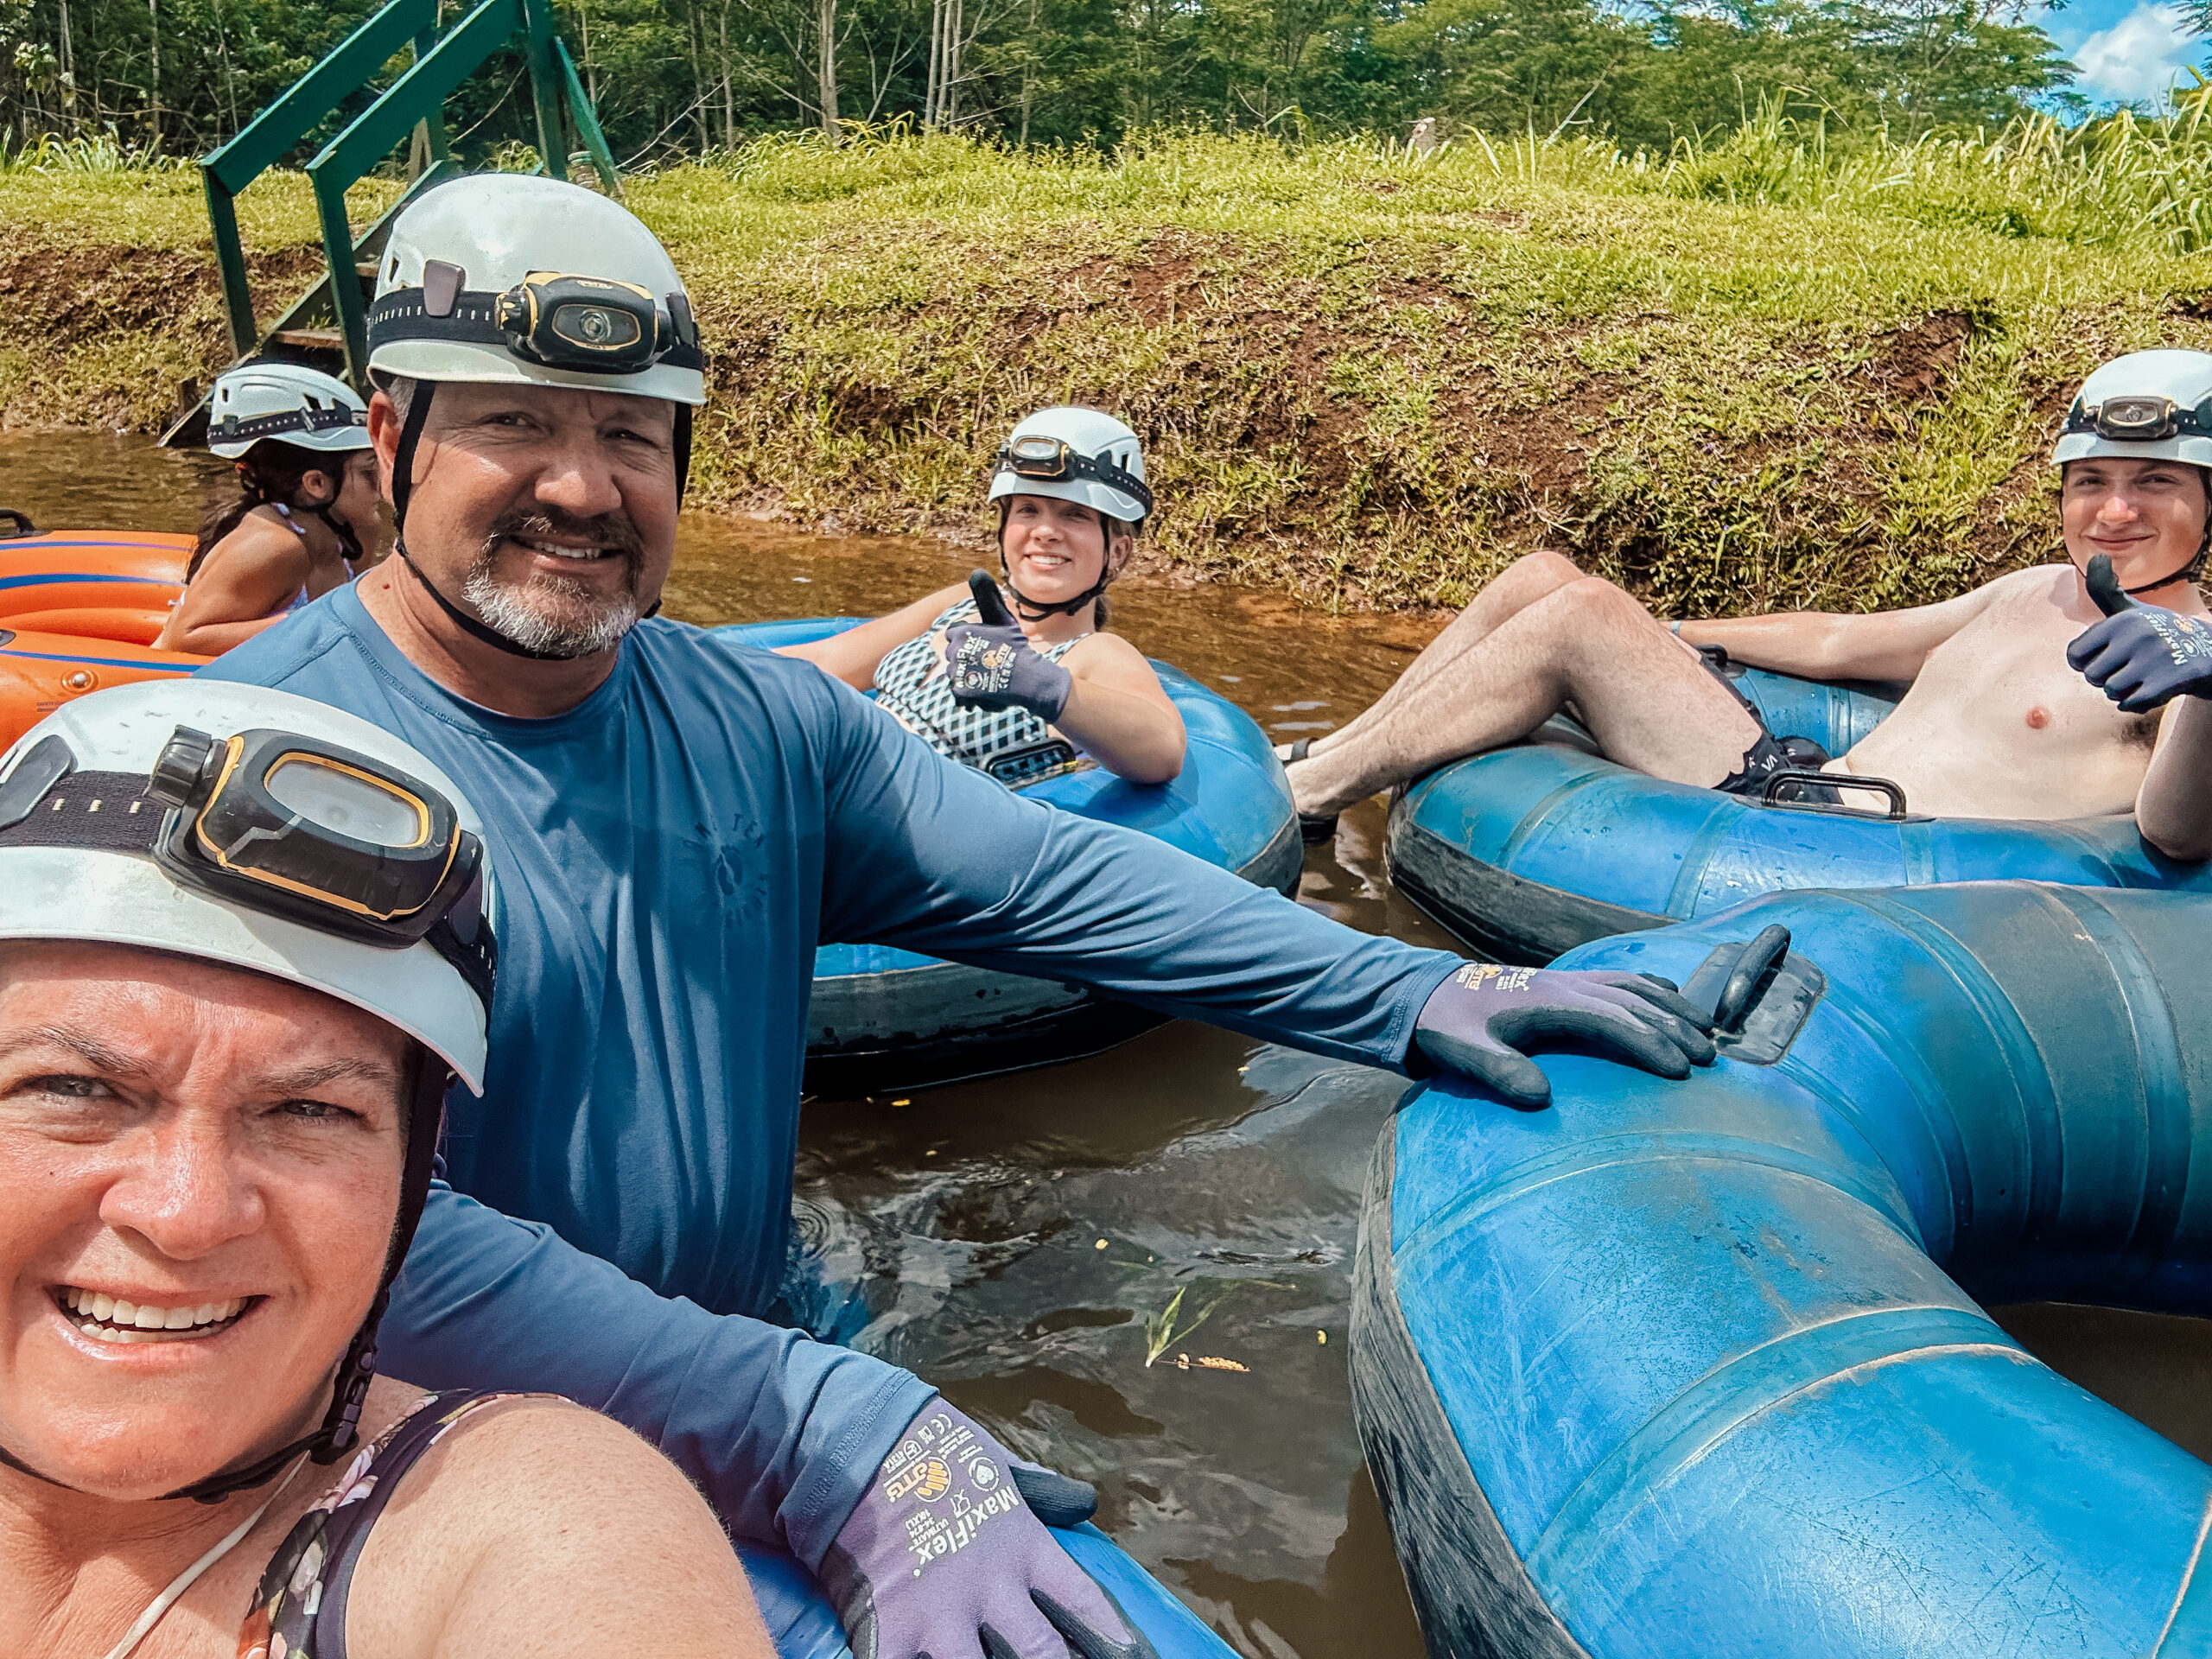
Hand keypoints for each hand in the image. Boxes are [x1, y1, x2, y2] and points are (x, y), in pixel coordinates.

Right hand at [821, 1398, 1155, 1658]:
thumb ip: (1035, 1490)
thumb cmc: (927, 1445)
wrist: (856, 1439)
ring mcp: (941, 1614)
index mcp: (1023, 1544)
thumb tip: (1079, 1499)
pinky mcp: (889, 1630)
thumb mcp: (994, 1461)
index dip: (1109, 1637)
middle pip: (1043, 1655)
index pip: (1082, 1601)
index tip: (1132, 1656)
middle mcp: (992, 1587)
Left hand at [947, 570, 1072, 720]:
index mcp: (961, 632)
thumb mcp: (1001, 617)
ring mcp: (957, 673)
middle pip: (953, 655)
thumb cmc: (1015, 646)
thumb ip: (987, 595)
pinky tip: (986, 689)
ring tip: (989, 676)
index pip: (955, 634)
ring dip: (970, 675)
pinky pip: (958, 692)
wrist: (1028, 678)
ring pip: (956, 673)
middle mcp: (955, 651)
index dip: (972, 640)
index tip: (987, 645)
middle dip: (969, 658)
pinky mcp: (961, 691)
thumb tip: (976, 570)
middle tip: (989, 662)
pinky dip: (970, 692)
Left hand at [1414, 962, 1716, 1107]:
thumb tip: (1541, 1098)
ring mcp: (1569, 979)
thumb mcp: (1466, 1053)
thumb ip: (1500, 1073)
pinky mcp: (1565, 981)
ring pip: (1634, 985)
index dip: (1650, 1043)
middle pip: (1636, 1001)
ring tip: (1708, 1028)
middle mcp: (1568, 984)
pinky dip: (1650, 985)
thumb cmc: (1447, 1026)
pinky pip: (1618, 978)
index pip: (1615, 1020)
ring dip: (1672, 1004)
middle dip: (1676, 1027)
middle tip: (1710, 1058)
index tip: (1681, 1070)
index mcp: (1551, 1001)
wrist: (1428, 993)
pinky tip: (1669, 993)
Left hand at [2068, 553, 2211, 712]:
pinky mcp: (2168, 681)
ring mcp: (2153, 659)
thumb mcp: (2130, 611)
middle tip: (2130, 666)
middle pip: (2092, 676)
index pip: (2075, 655)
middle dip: (2107, 678)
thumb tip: (2098, 557)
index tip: (2108, 655)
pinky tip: (2154, 688)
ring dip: (2124, 691)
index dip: (2087, 662)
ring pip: (2111, 691)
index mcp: (2121, 620)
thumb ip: (2105, 590)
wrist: (2206, 652)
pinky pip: (2130, 705)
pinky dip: (2138, 703)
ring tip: (2144, 675)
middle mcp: (2136, 635)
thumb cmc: (2156, 632)